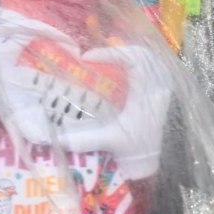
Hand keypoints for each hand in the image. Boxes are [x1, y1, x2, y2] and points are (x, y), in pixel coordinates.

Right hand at [0, 11, 174, 181]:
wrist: (149, 163)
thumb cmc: (134, 150)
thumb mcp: (109, 141)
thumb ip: (83, 139)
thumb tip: (55, 137)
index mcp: (148, 92)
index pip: (136, 59)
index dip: (113, 53)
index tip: (89, 58)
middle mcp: (157, 86)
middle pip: (143, 53)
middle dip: (117, 50)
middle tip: (93, 58)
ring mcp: (159, 89)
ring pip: (146, 59)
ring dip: (124, 56)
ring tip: (101, 60)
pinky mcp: (156, 94)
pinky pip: (146, 69)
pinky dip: (129, 65)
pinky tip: (112, 71)